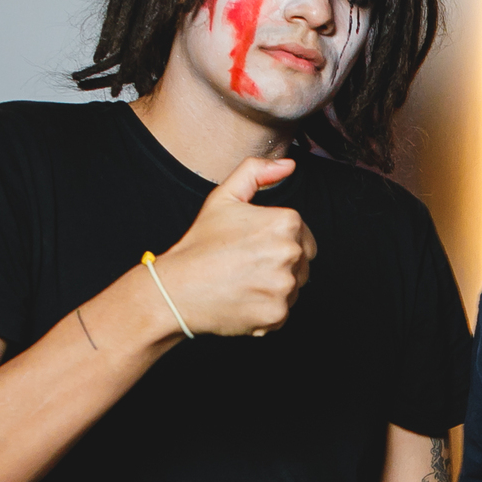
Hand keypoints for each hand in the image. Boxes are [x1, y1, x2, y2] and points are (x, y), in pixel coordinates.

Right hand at [153, 156, 316, 336]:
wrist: (177, 288)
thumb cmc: (200, 245)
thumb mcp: (225, 196)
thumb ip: (257, 172)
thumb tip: (288, 166)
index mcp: (286, 222)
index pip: (305, 238)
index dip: (279, 244)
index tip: (255, 248)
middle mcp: (291, 253)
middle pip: (303, 264)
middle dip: (281, 266)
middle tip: (247, 266)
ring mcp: (285, 286)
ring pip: (294, 289)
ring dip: (274, 288)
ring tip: (244, 282)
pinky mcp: (278, 314)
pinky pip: (283, 313)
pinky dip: (266, 310)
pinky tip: (243, 300)